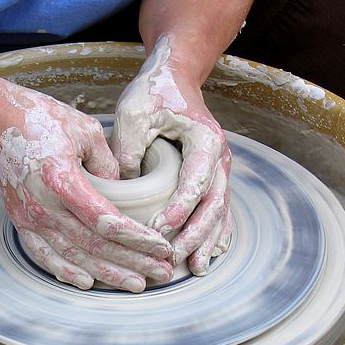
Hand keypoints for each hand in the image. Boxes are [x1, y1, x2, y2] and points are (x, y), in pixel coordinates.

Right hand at [0, 76, 173, 291]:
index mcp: (62, 180)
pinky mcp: (20, 221)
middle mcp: (43, 205)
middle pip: (94, 245)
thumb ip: (109, 164)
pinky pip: (44, 255)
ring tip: (137, 283)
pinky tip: (88, 283)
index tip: (162, 247)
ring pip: (73, 257)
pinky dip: (66, 272)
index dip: (137, 239)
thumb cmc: (42, 119)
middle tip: (162, 273)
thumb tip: (125, 191)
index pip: (106, 221)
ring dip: (107, 274)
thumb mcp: (85, 130)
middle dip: (132, 262)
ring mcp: (29, 217)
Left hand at [112, 35, 231, 274]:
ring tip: (196, 269)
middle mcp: (219, 157)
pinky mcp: (211, 176)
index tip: (160, 230)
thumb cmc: (153, 92)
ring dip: (208, 241)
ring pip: (219, 211)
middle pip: (213, 204)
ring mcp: (219, 168)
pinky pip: (217, 209)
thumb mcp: (134, 112)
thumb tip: (125, 186)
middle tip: (175, 259)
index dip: (180, 209)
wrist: (173, 75)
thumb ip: (130, 146)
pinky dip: (214, 233)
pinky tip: (207, 255)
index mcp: (205, 141)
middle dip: (196, 235)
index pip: (195, 182)